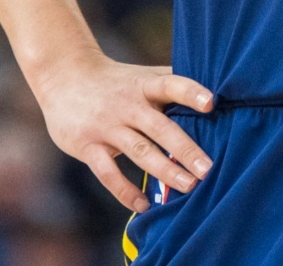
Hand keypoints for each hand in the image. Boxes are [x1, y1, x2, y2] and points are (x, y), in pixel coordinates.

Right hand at [31, 51, 216, 210]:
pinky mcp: (87, 146)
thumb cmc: (117, 80)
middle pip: (160, 127)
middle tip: (208, 169)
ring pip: (139, 151)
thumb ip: (172, 82)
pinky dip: (125, 191)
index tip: (211, 103)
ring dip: (164, 171)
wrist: (64, 77)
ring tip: (189, 187)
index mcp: (144, 86)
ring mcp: (106, 126)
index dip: (191, 92)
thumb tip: (218, 88)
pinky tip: (144, 205)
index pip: (171, 85)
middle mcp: (127, 105)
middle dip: (185, 149)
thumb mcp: (142, 76)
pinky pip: (108, 173)